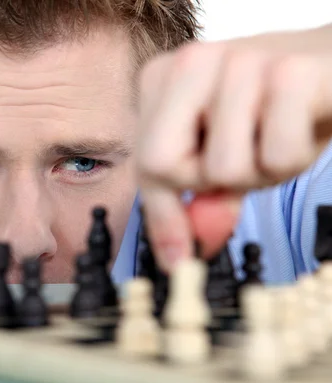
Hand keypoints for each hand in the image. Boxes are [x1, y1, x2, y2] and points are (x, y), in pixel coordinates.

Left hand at [136, 23, 331, 271]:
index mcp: (161, 79)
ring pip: (224, 168)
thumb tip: (178, 257)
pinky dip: (294, 158)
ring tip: (276, 135)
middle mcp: (189, 61)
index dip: (162, 215)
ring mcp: (237, 60)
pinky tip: (302, 125)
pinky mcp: (290, 71)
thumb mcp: (223, 154)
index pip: (144, 162)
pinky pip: (276, 157)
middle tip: (243, 160)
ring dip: (260, 171)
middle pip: (161, 163)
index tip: (175, 257)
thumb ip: (196, 199)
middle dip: (206, 183)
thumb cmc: (274, 111)